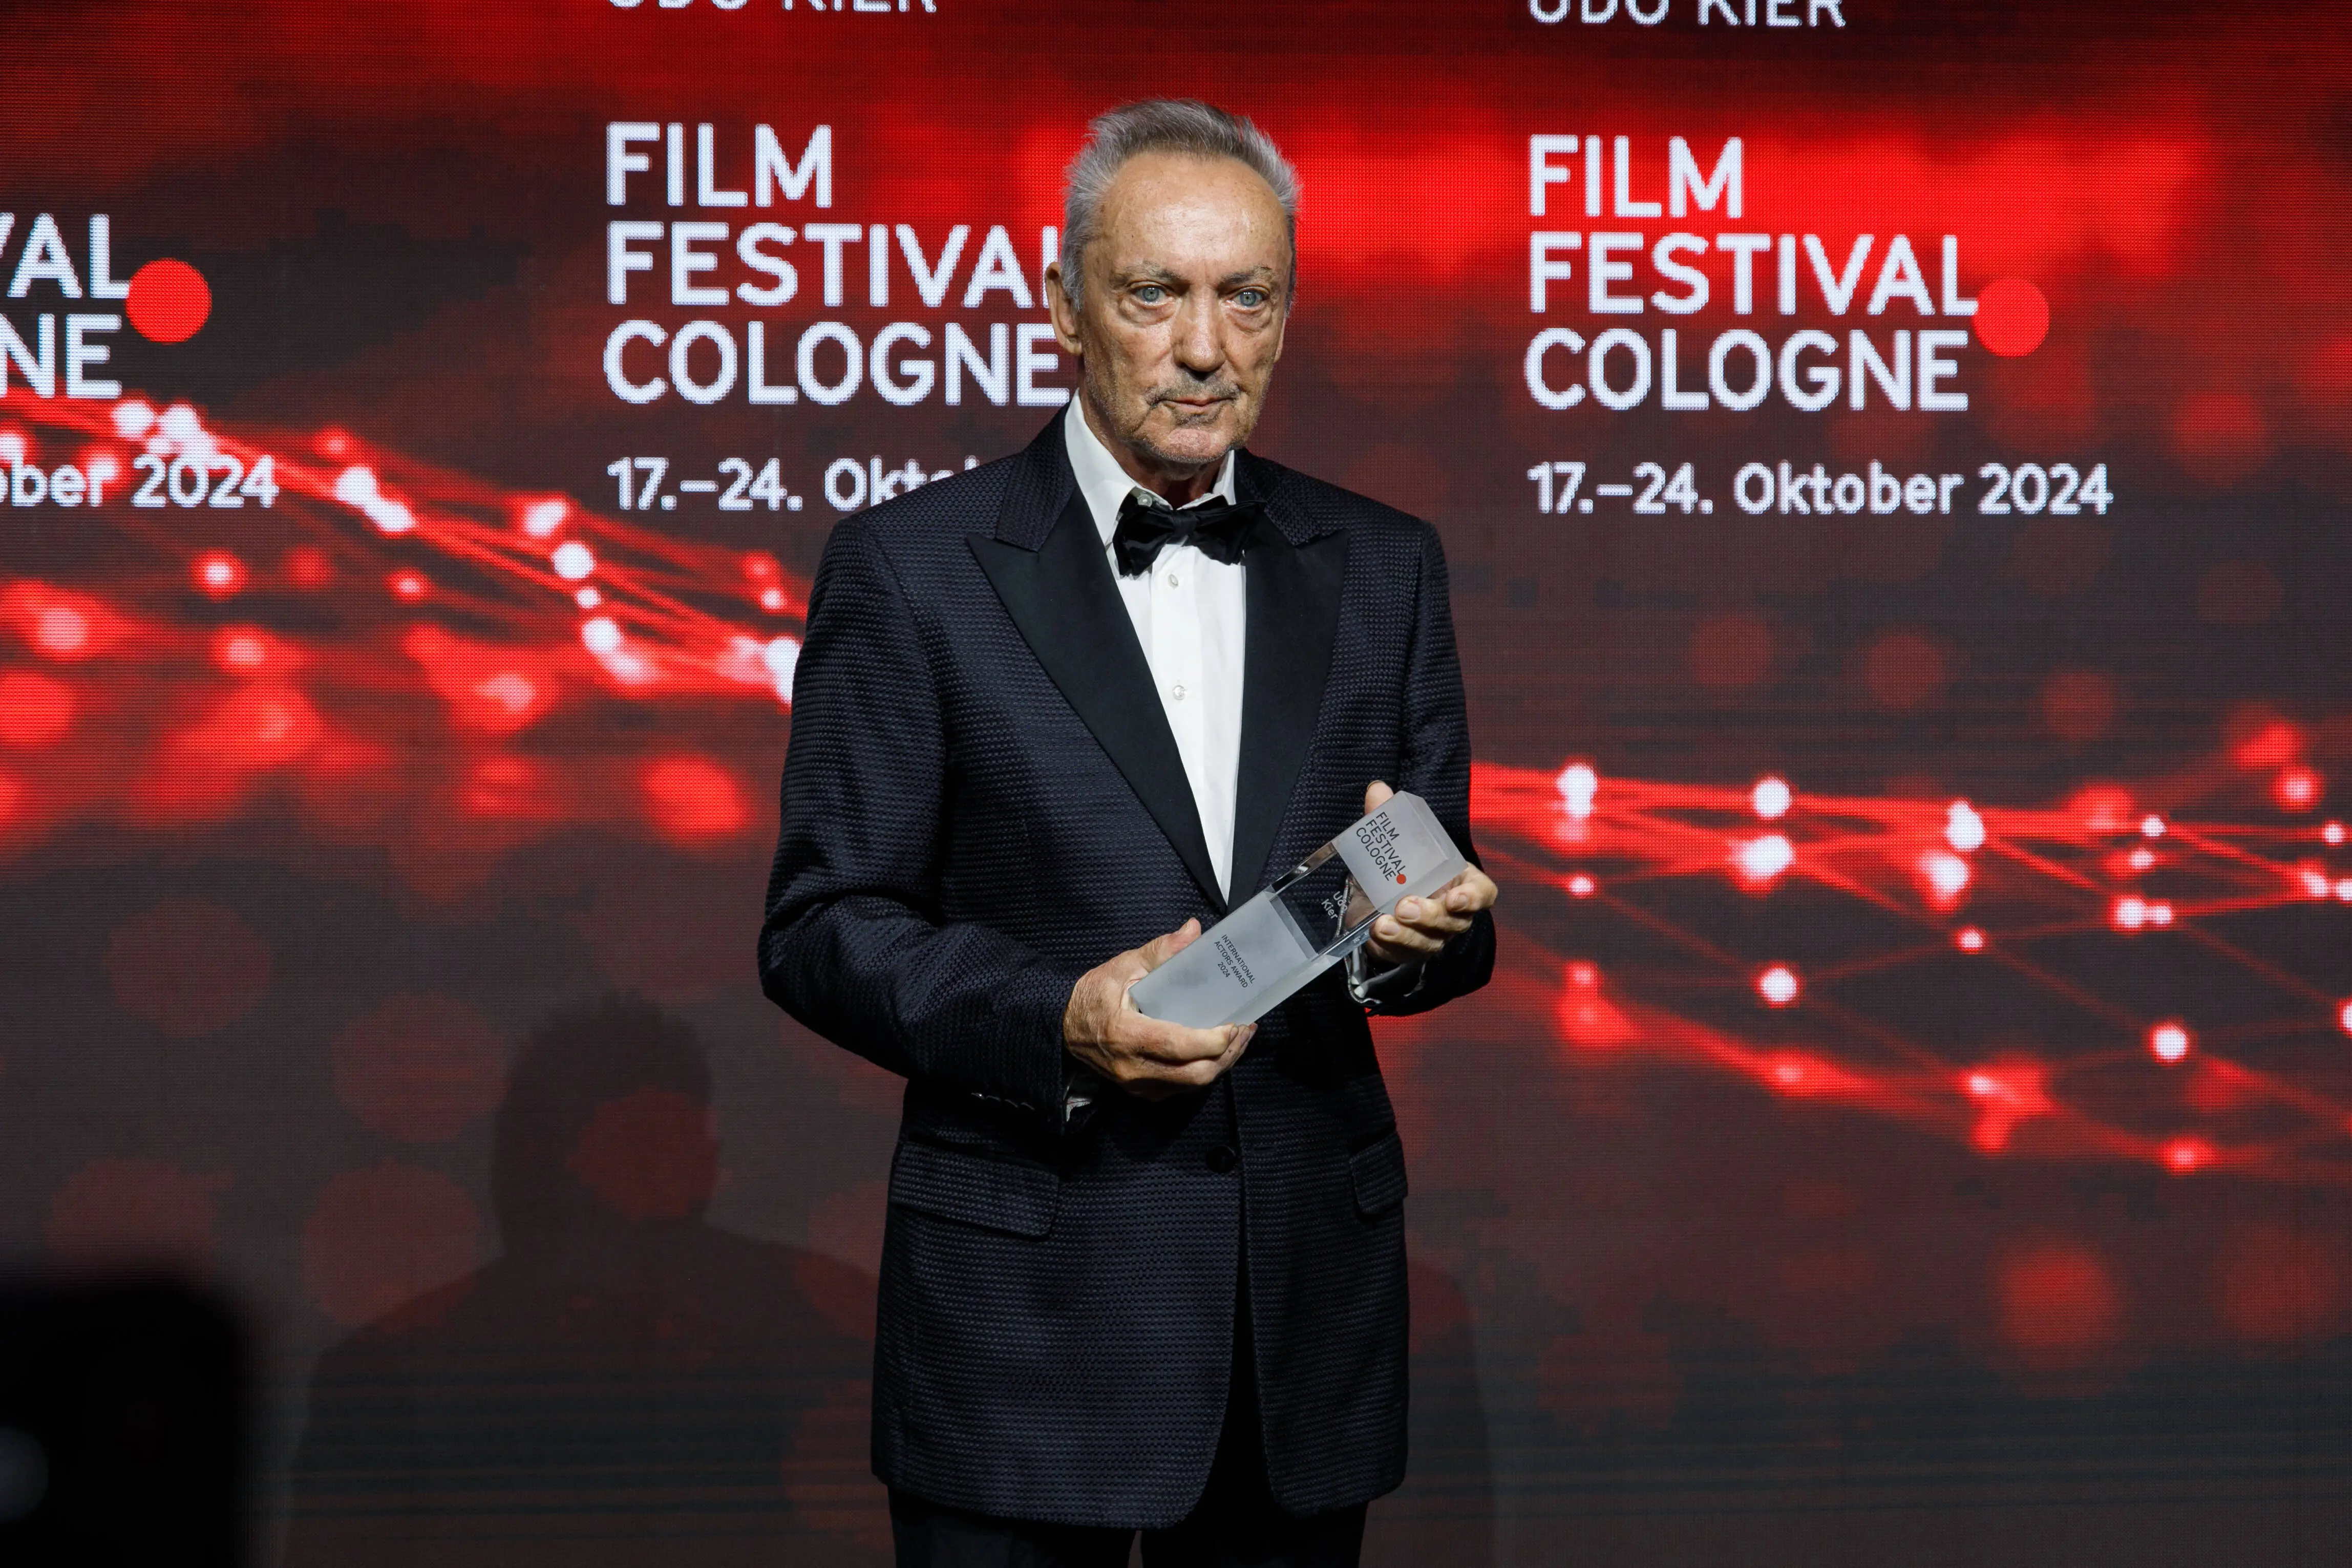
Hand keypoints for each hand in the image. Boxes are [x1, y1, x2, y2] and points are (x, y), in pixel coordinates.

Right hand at [1063, 919, 1255, 1100]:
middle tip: (1245, 1029)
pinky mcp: (1142, 1091)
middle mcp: (1133, 1066)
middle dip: (1227, 1054)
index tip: (1235, 1022)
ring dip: (1221, 1064)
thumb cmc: (1094, 995)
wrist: (1064, 1027)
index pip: (1178, 1046)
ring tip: (1238, 1039)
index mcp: (1126, 1034)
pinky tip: (1216, 1053)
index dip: (1213, 1040)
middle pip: (1194, 1074)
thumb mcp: (1124, 966)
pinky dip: (1203, 1072)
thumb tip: (1193, 931)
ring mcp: (1137, 1084)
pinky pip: (1181, 1088)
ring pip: (1191, 1085)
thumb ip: (1161, 951)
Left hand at [1360, 780, 1498, 966]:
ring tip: (1382, 925)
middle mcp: (1451, 915)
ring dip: (1406, 936)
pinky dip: (1388, 948)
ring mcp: (1432, 937)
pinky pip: (1402, 956)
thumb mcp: (1394, 844)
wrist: (1376, 898)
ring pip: (1429, 943)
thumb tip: (1377, 789)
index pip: (1482, 894)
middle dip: (1430, 916)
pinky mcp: (1407, 953)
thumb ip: (1388, 818)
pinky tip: (1372, 937)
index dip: (1474, 898)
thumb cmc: (1401, 868)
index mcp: (1460, 883)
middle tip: (1405, 905)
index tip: (1457, 897)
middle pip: (1454, 923)